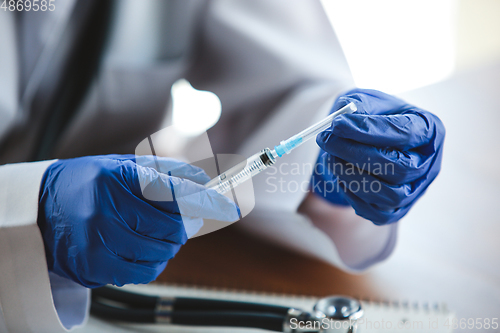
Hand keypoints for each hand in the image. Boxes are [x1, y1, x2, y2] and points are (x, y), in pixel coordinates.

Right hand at [37, 155, 238, 287]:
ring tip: (156, 232)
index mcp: (116, 177)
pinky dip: (154, 260)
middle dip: (186, 224)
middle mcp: (106, 209)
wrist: (45, 208)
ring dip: (170, 243)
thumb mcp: (125, 165)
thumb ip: (167, 171)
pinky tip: (142, 247)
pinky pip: (145, 271)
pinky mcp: (95, 266)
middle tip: (182, 219)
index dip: (207, 201)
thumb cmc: (92, 183)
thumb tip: (205, 180)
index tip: (230, 207)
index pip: (173, 191)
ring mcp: (99, 241)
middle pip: (173, 227)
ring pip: (163, 252)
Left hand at [312, 89, 444, 224]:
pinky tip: (341, 177)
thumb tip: (342, 119)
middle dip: (356, 155)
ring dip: (353, 177)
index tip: (337, 124)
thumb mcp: (367, 101)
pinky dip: (354, 197)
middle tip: (327, 141)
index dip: (369, 129)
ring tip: (331, 158)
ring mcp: (416, 190)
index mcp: (429, 129)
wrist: (369, 140)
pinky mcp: (398, 209)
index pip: (405, 132)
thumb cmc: (373, 117)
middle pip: (399, 167)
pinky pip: (378, 213)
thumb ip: (357, 105)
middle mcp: (428, 163)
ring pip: (390, 195)